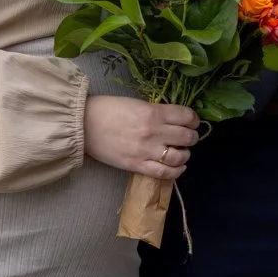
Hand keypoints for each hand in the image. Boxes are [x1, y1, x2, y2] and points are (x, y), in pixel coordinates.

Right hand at [84, 97, 198, 178]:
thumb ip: (156, 112)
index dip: (193, 120)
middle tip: (187, 137)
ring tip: (181, 152)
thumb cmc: (107, 109)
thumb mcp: (136, 103)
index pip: (186, 116)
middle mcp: (154, 132)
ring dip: (185, 154)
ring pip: (180, 156)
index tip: (192, 122)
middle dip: (192, 137)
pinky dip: (176, 171)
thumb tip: (173, 120)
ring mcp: (146, 151)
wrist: (84, 125)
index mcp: (153, 112)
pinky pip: (164, 173)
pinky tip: (178, 167)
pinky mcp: (138, 166)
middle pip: (187, 137)